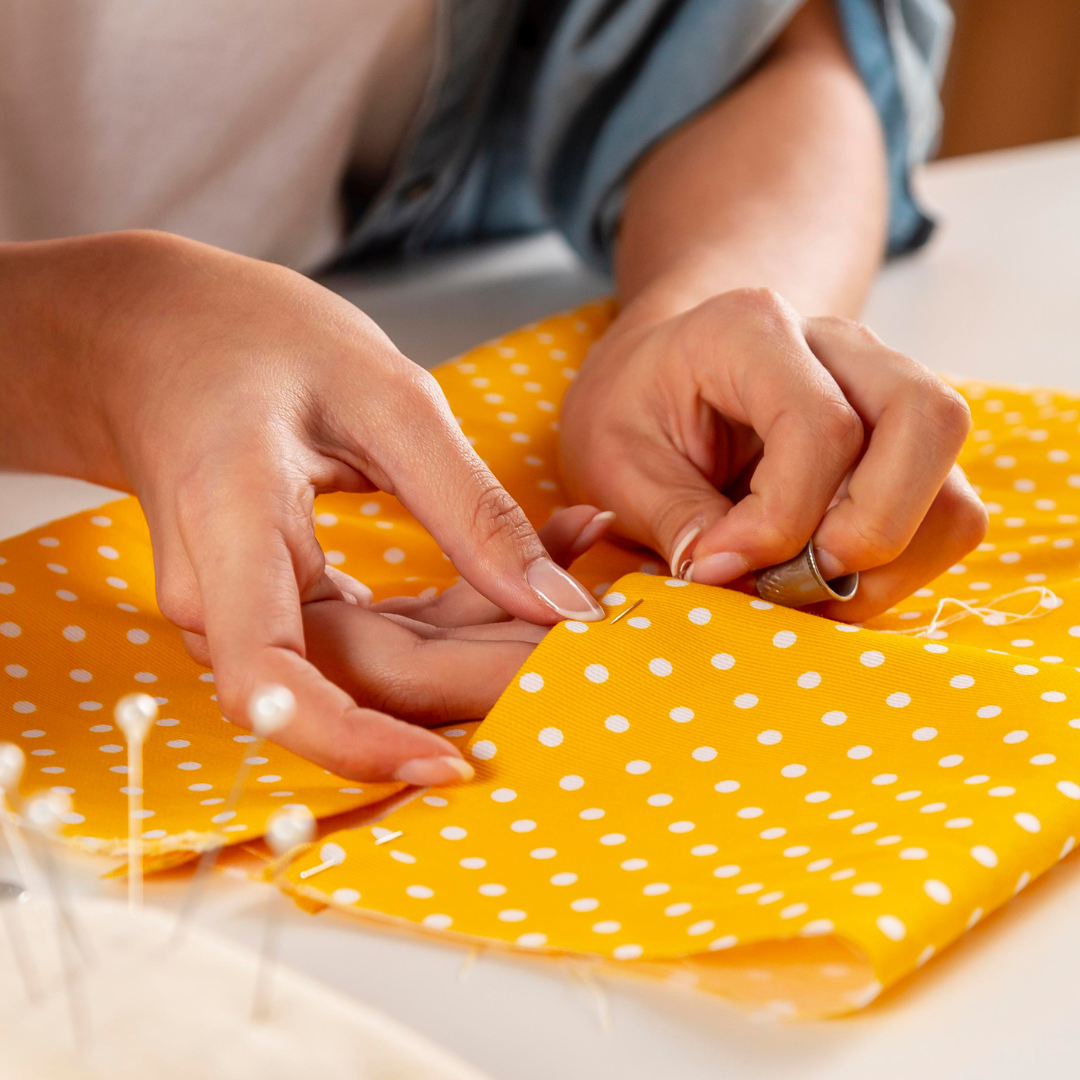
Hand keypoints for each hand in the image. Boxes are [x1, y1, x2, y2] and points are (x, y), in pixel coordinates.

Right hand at [2, 231, 601, 782]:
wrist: (160, 338)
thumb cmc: (257, 340)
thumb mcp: (386, 396)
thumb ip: (470, 505)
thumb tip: (558, 607)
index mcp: (233, 527)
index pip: (272, 680)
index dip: (359, 742)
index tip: (454, 767)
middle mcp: (224, 597)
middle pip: (368, 678)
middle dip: (491, 665)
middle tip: (594, 629)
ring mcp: (248, 613)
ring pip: (387, 665)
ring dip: (489, 635)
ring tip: (577, 572)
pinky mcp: (284, 608)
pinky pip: (381, 635)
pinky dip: (461, 610)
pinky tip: (532, 569)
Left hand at [559, 288, 987, 620]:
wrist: (657, 379)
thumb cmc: (633, 410)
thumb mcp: (614, 460)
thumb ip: (671, 517)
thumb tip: (728, 577)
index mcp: (753, 330)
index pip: (819, 428)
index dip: (779, 521)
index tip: (718, 564)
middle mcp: (841, 346)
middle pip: (927, 422)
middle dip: (871, 529)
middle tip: (793, 576)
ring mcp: (885, 393)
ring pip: (952, 481)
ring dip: (891, 560)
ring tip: (803, 588)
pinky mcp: (902, 447)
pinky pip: (946, 515)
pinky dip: (898, 566)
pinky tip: (824, 578)